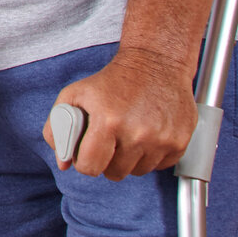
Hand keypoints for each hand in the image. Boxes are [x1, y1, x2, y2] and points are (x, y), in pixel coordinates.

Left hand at [42, 48, 195, 180]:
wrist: (156, 63)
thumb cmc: (113, 80)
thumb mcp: (75, 94)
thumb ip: (58, 128)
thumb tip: (63, 162)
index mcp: (108, 121)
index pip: (90, 166)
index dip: (84, 162)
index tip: (87, 153)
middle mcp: (138, 133)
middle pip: (114, 173)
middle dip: (107, 161)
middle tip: (107, 142)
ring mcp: (161, 140)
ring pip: (137, 171)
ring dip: (129, 159)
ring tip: (127, 135)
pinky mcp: (179, 143)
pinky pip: (158, 166)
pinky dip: (150, 156)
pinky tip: (146, 135)